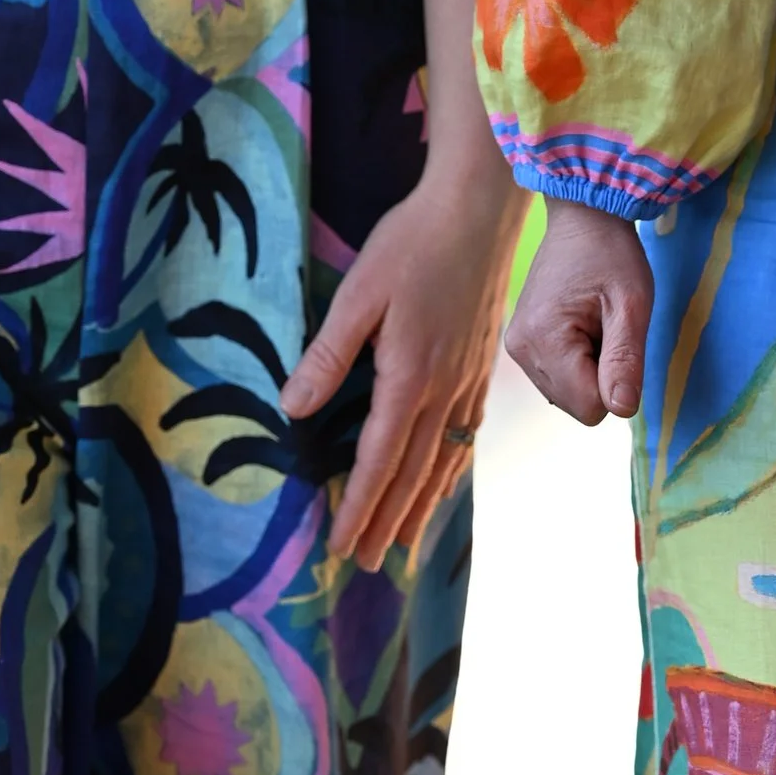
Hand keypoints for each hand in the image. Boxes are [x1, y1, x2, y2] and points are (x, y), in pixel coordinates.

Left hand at [280, 161, 517, 569]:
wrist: (479, 209)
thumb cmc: (412, 243)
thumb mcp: (357, 295)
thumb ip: (327, 355)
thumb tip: (293, 408)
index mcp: (410, 377)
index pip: (380, 460)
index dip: (361, 507)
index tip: (341, 546)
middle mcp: (445, 390)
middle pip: (414, 473)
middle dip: (388, 522)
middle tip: (366, 565)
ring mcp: (469, 381)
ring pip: (444, 461)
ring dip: (421, 507)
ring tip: (402, 544)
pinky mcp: (482, 367)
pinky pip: (466, 436)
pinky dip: (451, 471)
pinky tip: (444, 483)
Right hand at [503, 198, 652, 426]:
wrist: (582, 218)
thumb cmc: (611, 254)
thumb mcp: (632, 304)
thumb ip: (626, 359)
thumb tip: (622, 410)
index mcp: (543, 340)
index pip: (589, 407)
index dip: (616, 382)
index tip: (616, 336)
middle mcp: (520, 350)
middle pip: (577, 405)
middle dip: (601, 375)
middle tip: (607, 326)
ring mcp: (517, 348)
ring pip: (568, 395)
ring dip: (590, 368)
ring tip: (594, 322)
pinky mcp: (520, 345)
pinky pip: (558, 379)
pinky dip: (577, 362)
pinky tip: (581, 325)